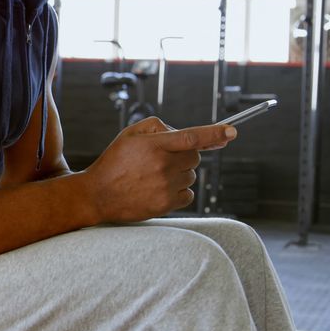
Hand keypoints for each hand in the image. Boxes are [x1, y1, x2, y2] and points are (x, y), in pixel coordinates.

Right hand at [84, 117, 236, 221]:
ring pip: (191, 176)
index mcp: (155, 146)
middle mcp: (163, 166)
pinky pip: (188, 194)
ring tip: (154, 176)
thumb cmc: (115, 161)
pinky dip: (180, 191)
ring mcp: (165, 187)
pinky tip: (160, 189)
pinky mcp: (166, 204)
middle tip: (164, 159)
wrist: (98, 195)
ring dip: (180, 173)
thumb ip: (157, 126)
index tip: (232, 132)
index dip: (214, 133)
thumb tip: (180, 131)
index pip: (191, 137)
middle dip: (185, 155)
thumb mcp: (130, 134)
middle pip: (194, 157)